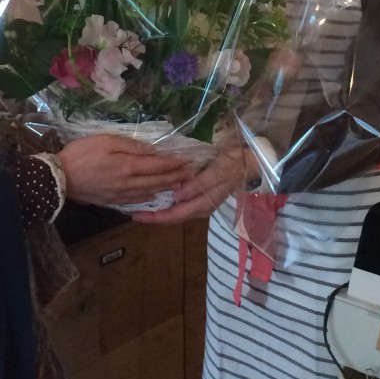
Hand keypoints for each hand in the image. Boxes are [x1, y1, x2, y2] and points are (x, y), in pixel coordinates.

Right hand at [57, 133, 190, 206]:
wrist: (59, 178)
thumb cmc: (81, 154)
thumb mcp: (106, 141)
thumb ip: (131, 145)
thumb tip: (152, 150)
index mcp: (128, 167)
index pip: (158, 165)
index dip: (174, 164)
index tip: (188, 161)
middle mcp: (129, 183)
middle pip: (157, 180)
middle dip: (175, 176)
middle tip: (189, 174)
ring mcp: (121, 194)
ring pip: (149, 192)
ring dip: (165, 188)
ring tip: (178, 184)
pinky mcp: (112, 200)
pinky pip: (136, 199)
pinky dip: (149, 196)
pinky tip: (154, 195)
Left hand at [132, 144, 249, 224]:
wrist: (247, 161)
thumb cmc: (231, 166)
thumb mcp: (215, 173)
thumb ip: (196, 186)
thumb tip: (176, 197)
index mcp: (202, 205)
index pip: (173, 216)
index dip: (154, 217)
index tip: (136, 215)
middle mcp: (199, 208)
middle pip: (172, 216)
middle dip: (152, 215)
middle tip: (132, 209)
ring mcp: (200, 202)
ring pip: (175, 210)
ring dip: (158, 208)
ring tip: (140, 202)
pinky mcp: (200, 195)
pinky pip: (180, 202)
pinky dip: (166, 199)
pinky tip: (157, 192)